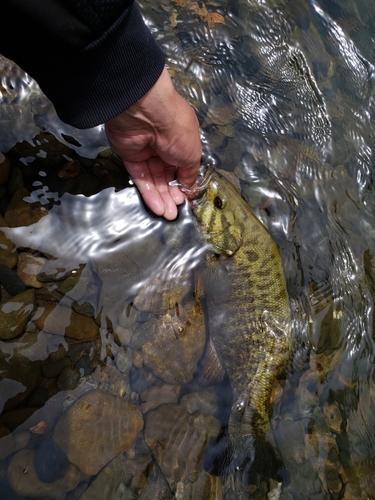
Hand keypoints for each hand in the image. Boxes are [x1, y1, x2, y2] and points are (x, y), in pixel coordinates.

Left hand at [105, 66, 201, 219]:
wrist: (147, 114)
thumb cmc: (176, 128)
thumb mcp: (192, 153)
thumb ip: (190, 172)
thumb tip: (188, 186)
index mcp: (181, 141)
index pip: (181, 167)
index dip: (182, 184)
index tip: (185, 199)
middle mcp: (164, 146)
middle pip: (166, 176)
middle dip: (171, 195)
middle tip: (175, 212)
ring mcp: (146, 152)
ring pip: (154, 180)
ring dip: (161, 198)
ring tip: (168, 214)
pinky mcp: (130, 157)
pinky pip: (141, 178)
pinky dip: (148, 193)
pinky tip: (157, 206)